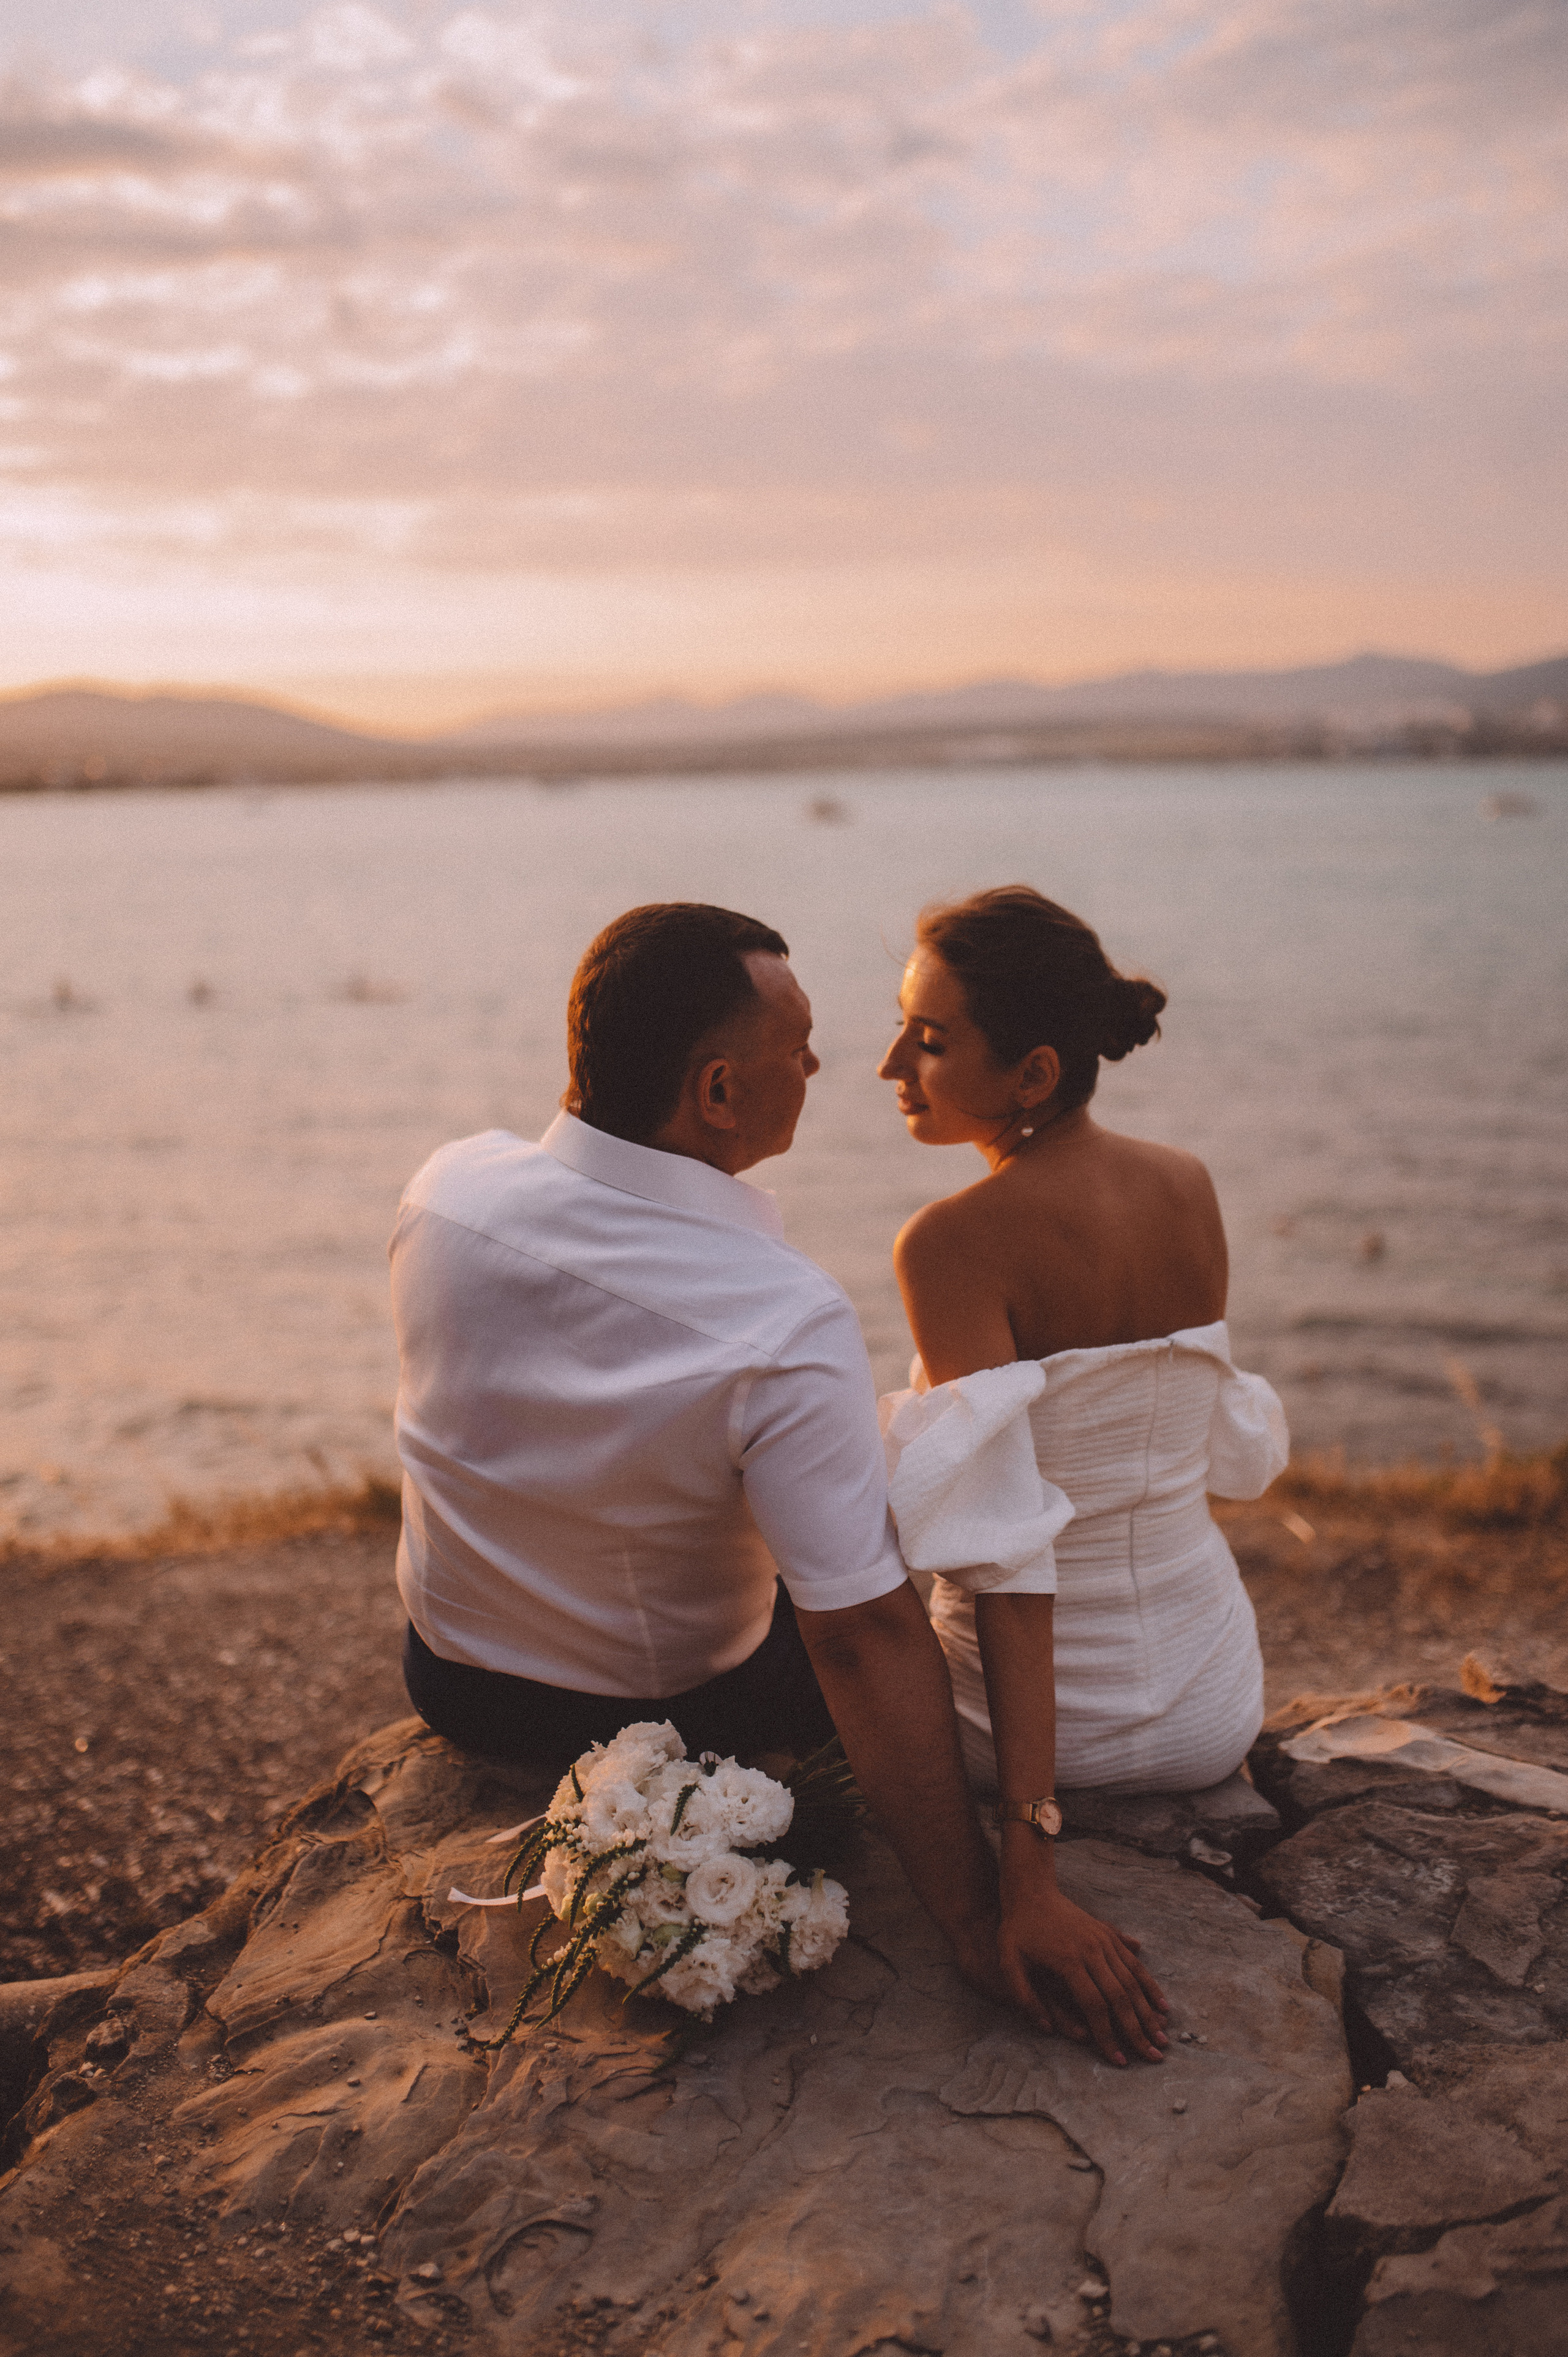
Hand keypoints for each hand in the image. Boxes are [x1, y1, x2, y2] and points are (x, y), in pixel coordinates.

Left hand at [998, 1882, 1168, 2065]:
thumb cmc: (1017, 1930)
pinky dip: (1150, 1985)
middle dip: (1138, 2030)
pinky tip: (1162, 2004)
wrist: (1031, 1890)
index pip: (1094, 2005)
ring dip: (1149, 2011)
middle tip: (1153, 2056)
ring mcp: (1103, 1940)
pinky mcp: (1109, 1934)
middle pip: (1120, 1996)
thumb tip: (1047, 2030)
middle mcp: (1092, 1950)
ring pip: (1133, 1981)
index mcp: (1069, 1960)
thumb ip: (1023, 1997)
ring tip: (1163, 2037)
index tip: (1119, 2061)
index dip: (1107, 2035)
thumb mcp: (1008, 1962)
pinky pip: (1134, 1963)